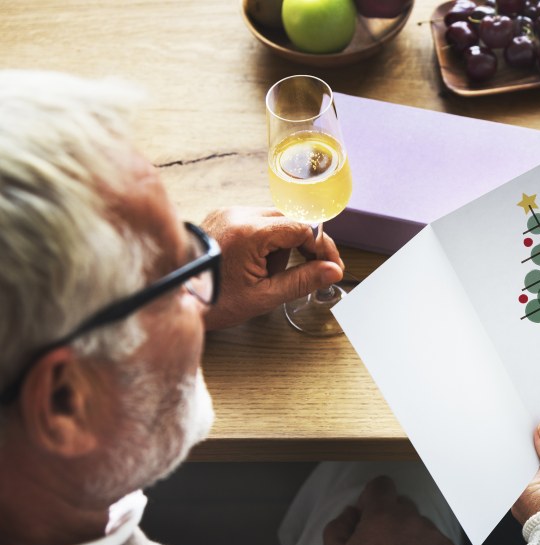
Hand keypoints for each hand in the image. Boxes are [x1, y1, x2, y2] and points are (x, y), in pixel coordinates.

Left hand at [200, 207, 344, 329]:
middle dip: (303, 246)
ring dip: (283, 245)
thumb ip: (303, 280)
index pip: (303, 227)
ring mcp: (228, 212)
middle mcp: (239, 214)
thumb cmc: (213, 301)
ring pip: (275, 220)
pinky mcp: (221, 216)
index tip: (331, 267)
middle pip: (291, 220)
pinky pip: (256, 222)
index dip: (322, 247)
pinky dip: (265, 241)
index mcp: (250, 232)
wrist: (171, 297)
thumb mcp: (264, 296)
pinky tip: (256, 264)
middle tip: (310, 272)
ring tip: (268, 274)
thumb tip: (332, 271)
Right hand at [323, 476, 458, 544]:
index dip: (373, 497)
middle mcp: (411, 519)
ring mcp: (433, 535)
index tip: (369, 514)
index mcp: (382, 515)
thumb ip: (339, 526)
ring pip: (420, 525)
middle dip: (392, 518)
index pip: (382, 485)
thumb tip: (351, 511)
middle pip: (402, 505)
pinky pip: (437, 543)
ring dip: (411, 536)